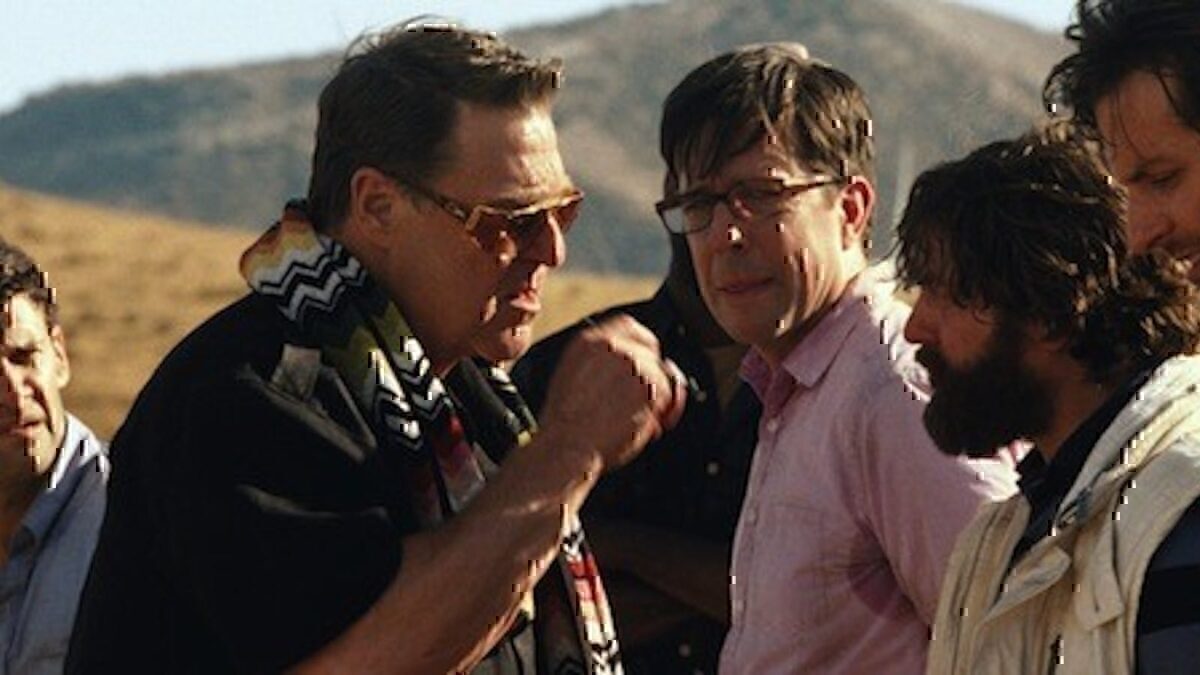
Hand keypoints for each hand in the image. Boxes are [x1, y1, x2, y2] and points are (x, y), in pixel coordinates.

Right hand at [538, 315, 686, 472]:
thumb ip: (600, 368)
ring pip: (663, 375)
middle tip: (649, 405)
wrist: (567, 446)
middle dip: (655, 379)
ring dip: (659, 400)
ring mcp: (632, 362)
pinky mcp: (649, 383)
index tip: (648, 363)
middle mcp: (611, 345)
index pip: (629, 327)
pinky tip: (645, 427)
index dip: (643, 347)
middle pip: (651, 352)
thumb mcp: (572, 382)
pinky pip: (671, 395)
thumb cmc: (566, 428)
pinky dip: (665, 413)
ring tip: (638, 423)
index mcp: (587, 342)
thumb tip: (632, 376)